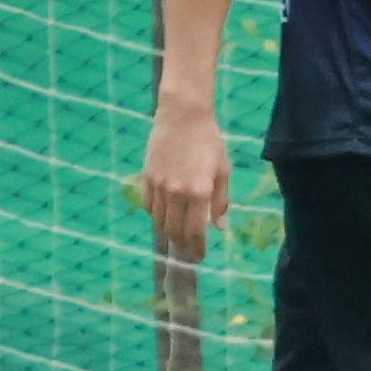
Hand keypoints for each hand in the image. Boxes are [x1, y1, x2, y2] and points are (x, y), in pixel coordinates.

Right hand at [131, 108, 229, 252]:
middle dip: (183, 245)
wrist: (183, 115)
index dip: (198, 248)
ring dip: (169, 233)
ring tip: (177, 236)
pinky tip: (164, 216)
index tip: (200, 256)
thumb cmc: (209, 140)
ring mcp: (159, 186)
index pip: (196, 232)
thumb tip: (220, 228)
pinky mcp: (147, 178)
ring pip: (160, 222)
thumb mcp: (223, 170)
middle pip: (175, 231)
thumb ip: (221, 201)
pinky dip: (156, 216)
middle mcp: (177, 192)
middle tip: (189, 250)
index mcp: (199, 191)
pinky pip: (148, 206)